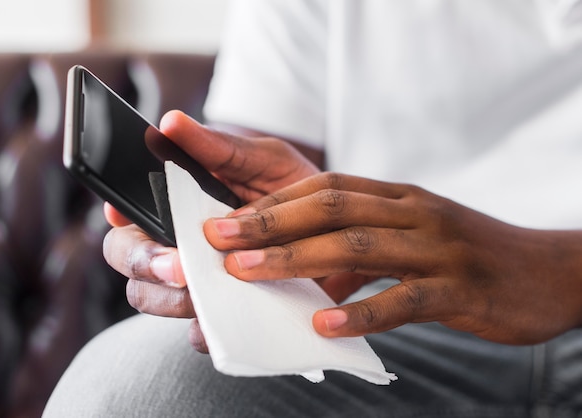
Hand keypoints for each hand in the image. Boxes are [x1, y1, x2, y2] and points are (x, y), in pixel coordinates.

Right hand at [102, 110, 319, 352]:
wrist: (342, 233)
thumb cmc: (294, 188)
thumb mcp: (262, 160)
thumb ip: (218, 147)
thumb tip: (172, 122)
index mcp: (177, 205)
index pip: (127, 212)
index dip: (118, 213)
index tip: (122, 213)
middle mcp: (177, 244)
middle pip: (128, 258)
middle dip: (146, 263)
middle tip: (179, 266)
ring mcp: (195, 282)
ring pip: (151, 298)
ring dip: (172, 298)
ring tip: (207, 290)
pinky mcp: (220, 315)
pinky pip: (195, 332)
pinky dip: (205, 329)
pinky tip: (225, 321)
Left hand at [204, 172, 581, 344]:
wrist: (548, 270)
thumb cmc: (469, 255)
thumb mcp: (413, 238)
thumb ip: (364, 250)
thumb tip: (309, 276)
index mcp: (398, 197)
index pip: (325, 189)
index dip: (274, 203)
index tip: (229, 219)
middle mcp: (413, 213)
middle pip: (330, 210)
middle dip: (269, 224)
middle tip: (219, 240)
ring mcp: (437, 249)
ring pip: (357, 248)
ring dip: (296, 260)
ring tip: (249, 274)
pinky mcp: (459, 289)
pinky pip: (402, 300)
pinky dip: (359, 313)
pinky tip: (323, 326)